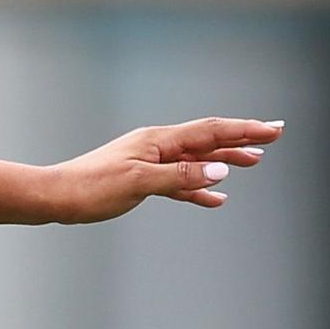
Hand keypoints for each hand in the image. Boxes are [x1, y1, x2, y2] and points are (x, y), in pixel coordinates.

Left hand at [40, 117, 279, 221]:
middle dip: (241, 138)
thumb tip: (220, 170)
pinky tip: (216, 198)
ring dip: (225, 160)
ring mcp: (150, 162)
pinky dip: (200, 187)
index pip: (211, 131)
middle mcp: (157, 146)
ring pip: (196, 160)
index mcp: (159, 140)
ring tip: (253, 162)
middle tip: (273, 136)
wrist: (55, 197)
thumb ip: (180, 176)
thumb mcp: (138, 183)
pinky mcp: (141, 181)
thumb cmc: (91, 188)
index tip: (273, 130)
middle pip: (208, 139)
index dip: (244, 130)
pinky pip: (180, 182)